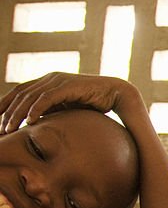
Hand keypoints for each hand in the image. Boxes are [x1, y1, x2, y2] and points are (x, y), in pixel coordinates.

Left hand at [0, 72, 140, 133]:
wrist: (117, 94)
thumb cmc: (93, 103)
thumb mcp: (66, 108)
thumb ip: (50, 111)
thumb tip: (34, 124)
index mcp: (46, 82)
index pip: (19, 92)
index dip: (5, 106)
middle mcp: (49, 78)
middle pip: (19, 94)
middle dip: (6, 112)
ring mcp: (58, 80)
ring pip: (29, 97)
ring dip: (16, 114)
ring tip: (8, 129)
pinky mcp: (68, 85)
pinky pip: (46, 98)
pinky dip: (35, 110)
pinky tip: (29, 122)